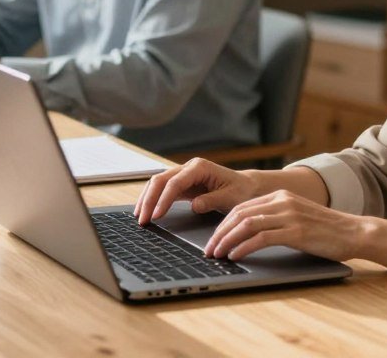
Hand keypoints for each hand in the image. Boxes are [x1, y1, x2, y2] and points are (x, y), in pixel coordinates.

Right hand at [133, 158, 265, 223]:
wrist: (247, 187)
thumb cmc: (241, 191)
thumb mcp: (230, 198)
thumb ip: (212, 200)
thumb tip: (194, 205)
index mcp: (200, 167)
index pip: (175, 182)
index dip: (163, 199)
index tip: (156, 215)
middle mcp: (188, 167)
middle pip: (161, 180)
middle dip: (148, 199)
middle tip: (142, 220)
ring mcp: (184, 174)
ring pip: (158, 183)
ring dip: (146, 199)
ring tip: (139, 217)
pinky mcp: (182, 184)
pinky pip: (163, 190)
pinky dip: (153, 199)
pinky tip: (146, 211)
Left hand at [205, 190, 369, 261]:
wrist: (354, 232)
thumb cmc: (325, 230)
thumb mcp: (297, 217)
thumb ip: (276, 219)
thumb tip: (248, 233)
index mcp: (280, 195)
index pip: (242, 207)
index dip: (223, 224)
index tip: (212, 240)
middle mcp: (282, 201)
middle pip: (239, 214)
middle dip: (219, 233)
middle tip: (208, 250)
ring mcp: (289, 215)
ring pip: (247, 225)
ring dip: (227, 240)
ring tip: (217, 255)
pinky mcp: (296, 231)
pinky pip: (262, 237)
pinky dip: (244, 247)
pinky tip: (236, 255)